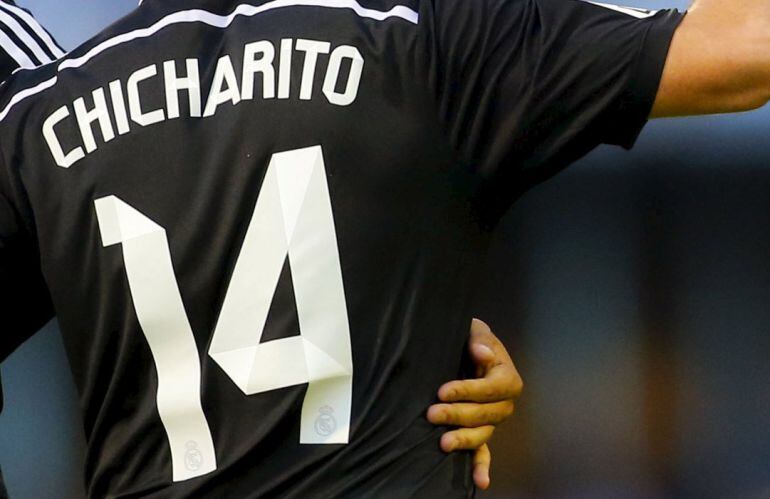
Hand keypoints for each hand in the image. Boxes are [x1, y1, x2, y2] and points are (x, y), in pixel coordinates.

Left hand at [426, 319, 522, 489]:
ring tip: (444, 443)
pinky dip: (482, 466)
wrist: (462, 350)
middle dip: (458, 415)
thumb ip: (478, 337)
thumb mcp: (473, 329)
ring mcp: (493, 420)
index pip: (492, 388)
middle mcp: (504, 403)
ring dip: (465, 440)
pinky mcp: (480, 431)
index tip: (443, 391)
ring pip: (484, 434)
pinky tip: (480, 482)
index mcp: (507, 377)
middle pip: (486, 414)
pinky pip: (485, 452)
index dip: (468, 390)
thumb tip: (482, 353)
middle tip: (432, 413)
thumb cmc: (469, 338)